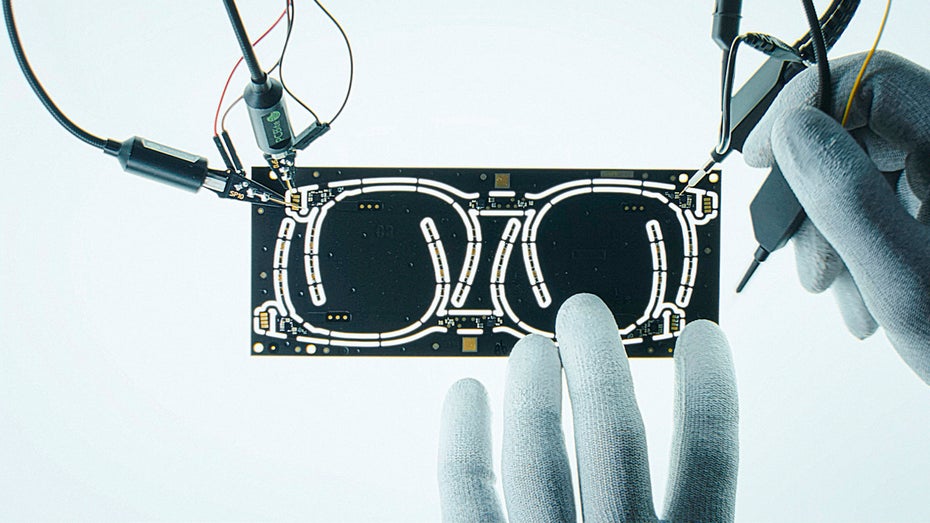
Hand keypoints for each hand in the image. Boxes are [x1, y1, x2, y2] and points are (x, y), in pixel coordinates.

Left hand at [437, 294, 737, 521]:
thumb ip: (691, 512)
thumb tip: (698, 472)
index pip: (709, 465)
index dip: (709, 389)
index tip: (701, 334)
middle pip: (615, 441)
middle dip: (600, 366)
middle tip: (585, 316)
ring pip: (538, 462)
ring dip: (533, 393)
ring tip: (532, 347)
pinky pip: (468, 496)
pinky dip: (462, 441)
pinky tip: (466, 395)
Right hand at [744, 51, 929, 383]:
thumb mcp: (903, 281)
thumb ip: (846, 197)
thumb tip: (795, 131)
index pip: (874, 82)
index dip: (806, 108)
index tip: (762, 156)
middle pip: (865, 133)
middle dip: (815, 191)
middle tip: (799, 248)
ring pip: (869, 174)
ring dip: (833, 229)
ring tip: (833, 287)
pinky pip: (888, 205)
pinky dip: (858, 244)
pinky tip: (859, 291)